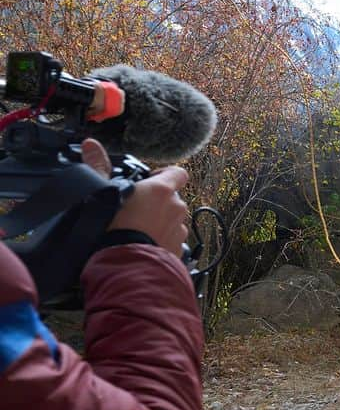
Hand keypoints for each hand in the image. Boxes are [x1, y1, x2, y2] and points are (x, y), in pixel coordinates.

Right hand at [82, 139, 190, 256]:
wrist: (126, 265)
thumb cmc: (114, 227)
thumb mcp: (103, 192)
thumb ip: (99, 166)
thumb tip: (90, 144)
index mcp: (162, 190)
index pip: (178, 172)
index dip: (166, 174)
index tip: (149, 181)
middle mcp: (177, 208)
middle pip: (172, 198)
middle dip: (157, 202)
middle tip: (135, 209)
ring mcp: (180, 229)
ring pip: (172, 220)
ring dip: (159, 222)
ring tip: (137, 229)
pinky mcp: (178, 249)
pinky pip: (171, 240)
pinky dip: (160, 240)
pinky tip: (142, 244)